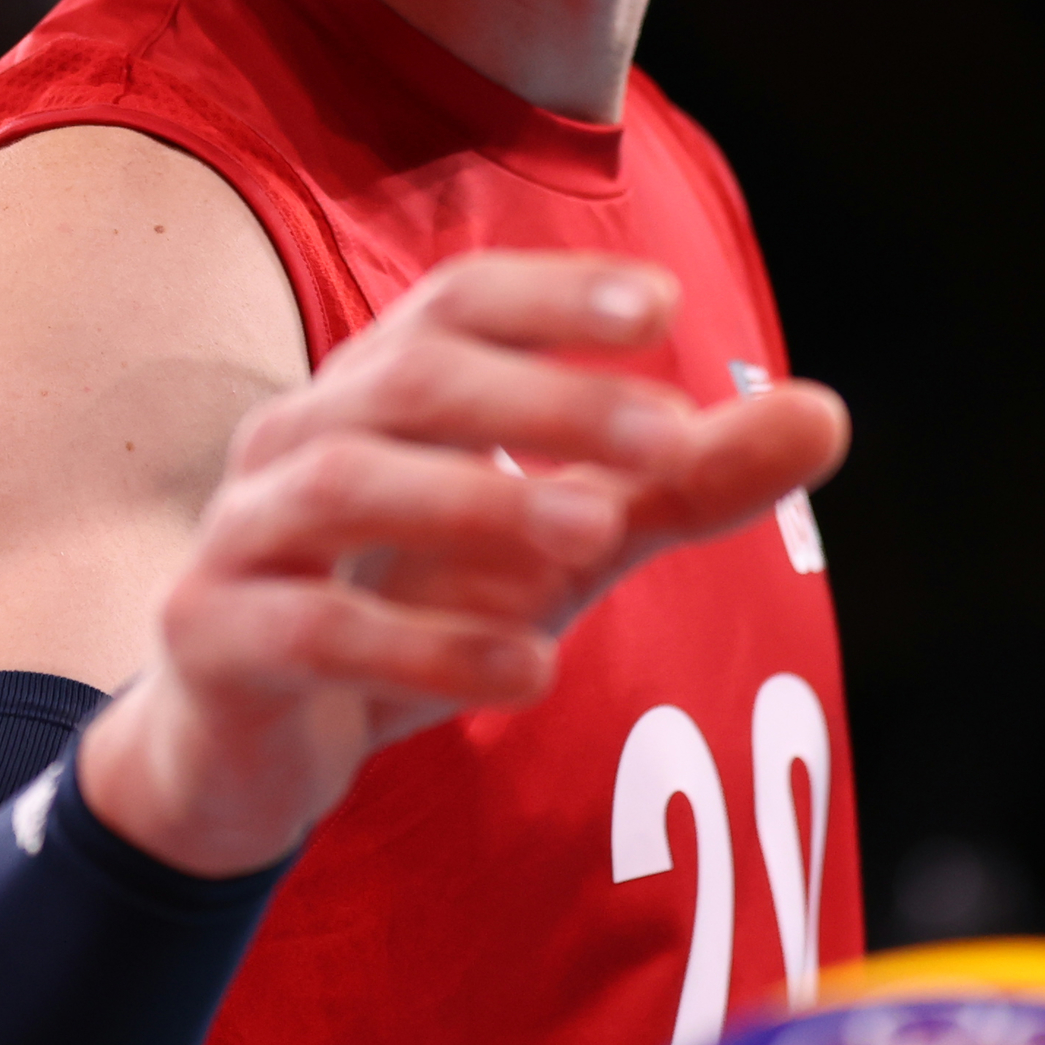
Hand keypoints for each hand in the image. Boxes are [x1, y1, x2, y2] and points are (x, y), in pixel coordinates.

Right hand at [76, 251, 847, 875]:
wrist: (242, 751)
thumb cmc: (408, 606)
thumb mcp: (559, 545)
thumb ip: (678, 481)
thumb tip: (830, 413)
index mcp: (369, 390)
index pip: (453, 304)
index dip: (550, 293)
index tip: (664, 307)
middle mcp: (293, 437)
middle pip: (407, 378)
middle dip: (539, 397)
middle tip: (667, 433)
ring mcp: (240, 535)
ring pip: (342, 483)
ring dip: (478, 497)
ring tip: (600, 531)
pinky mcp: (213, 639)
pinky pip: (309, 626)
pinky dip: (423, 644)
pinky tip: (532, 669)